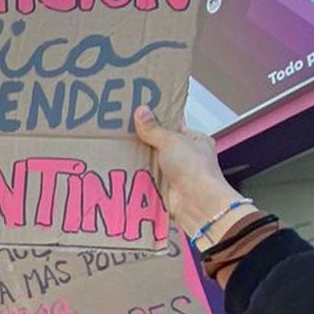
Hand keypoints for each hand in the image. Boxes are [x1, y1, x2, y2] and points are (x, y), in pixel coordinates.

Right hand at [133, 102, 241, 237]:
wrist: (197, 202)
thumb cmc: (194, 168)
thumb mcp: (172, 141)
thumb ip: (154, 128)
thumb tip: (141, 111)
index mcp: (195, 139)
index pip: (173, 125)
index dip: (157, 118)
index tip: (138, 111)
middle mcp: (186, 156)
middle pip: (159, 143)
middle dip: (143, 139)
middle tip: (121, 128)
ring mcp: (174, 173)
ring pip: (151, 160)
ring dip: (138, 157)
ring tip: (116, 145)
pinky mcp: (164, 187)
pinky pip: (146, 177)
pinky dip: (136, 174)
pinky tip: (120, 166)